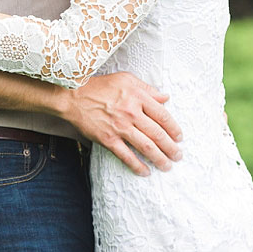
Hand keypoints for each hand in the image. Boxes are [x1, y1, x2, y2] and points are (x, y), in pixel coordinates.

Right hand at [65, 72, 181, 176]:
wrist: (73, 96)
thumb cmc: (100, 86)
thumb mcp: (126, 79)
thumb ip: (147, 88)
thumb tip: (165, 97)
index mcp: (138, 97)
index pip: (163, 115)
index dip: (174, 128)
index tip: (179, 137)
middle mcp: (132, 113)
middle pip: (157, 133)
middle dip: (171, 147)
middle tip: (178, 155)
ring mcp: (120, 127)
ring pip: (146, 146)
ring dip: (159, 158)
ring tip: (167, 166)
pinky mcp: (108, 139)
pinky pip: (126, 156)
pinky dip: (137, 165)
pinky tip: (145, 172)